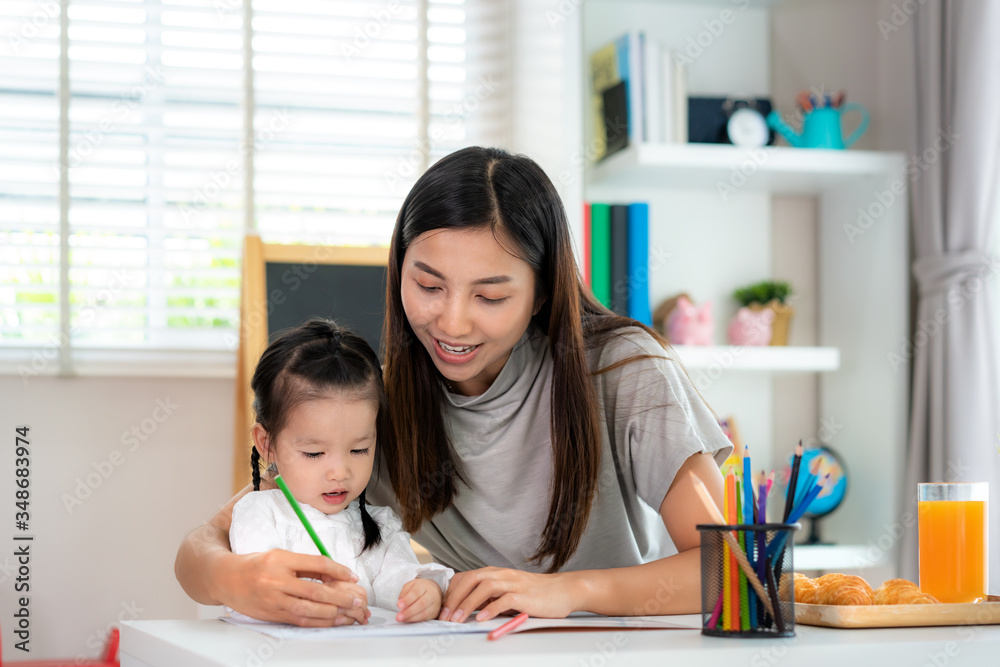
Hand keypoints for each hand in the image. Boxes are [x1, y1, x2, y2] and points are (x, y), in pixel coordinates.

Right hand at [219, 549, 370, 626]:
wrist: (226, 578)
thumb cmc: (256, 564)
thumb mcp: (280, 555)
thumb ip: (305, 564)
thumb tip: (333, 572)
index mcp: (280, 560)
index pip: (316, 564)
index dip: (338, 570)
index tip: (352, 575)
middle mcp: (276, 581)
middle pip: (314, 592)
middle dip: (340, 597)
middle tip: (357, 599)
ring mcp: (273, 600)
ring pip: (308, 610)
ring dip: (332, 612)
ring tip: (349, 612)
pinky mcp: (271, 615)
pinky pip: (299, 620)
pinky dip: (318, 622)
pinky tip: (332, 621)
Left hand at [396, 577, 443, 622]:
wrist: (433, 590)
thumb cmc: (420, 588)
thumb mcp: (410, 585)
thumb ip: (404, 592)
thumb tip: (400, 602)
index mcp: (424, 586)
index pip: (416, 593)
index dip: (407, 600)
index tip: (399, 605)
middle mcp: (432, 595)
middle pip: (421, 604)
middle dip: (409, 611)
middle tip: (399, 616)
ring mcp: (435, 605)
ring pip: (424, 613)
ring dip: (411, 618)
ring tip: (402, 619)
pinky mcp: (434, 613)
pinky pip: (425, 618)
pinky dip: (415, 620)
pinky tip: (408, 620)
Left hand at [439, 567, 578, 622]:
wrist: (563, 590)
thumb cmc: (535, 594)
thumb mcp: (507, 592)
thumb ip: (489, 596)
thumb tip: (465, 607)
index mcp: (495, 573)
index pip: (466, 577)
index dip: (451, 592)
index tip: (441, 609)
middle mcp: (502, 575)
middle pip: (472, 579)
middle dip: (455, 598)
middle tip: (445, 616)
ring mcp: (514, 584)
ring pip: (485, 587)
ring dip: (468, 603)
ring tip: (458, 619)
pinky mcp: (525, 596)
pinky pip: (505, 600)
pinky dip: (491, 608)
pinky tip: (482, 619)